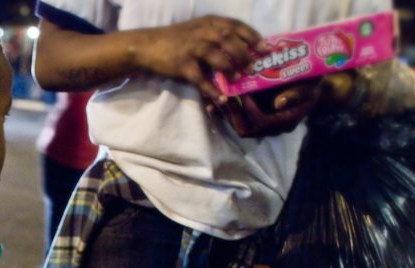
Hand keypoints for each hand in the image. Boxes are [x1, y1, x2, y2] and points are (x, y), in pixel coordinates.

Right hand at [137, 15, 268, 102]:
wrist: (148, 45)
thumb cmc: (177, 39)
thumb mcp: (198, 29)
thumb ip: (217, 36)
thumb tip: (242, 53)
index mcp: (210, 22)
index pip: (236, 26)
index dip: (253, 37)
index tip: (265, 49)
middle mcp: (203, 32)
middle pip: (229, 40)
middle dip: (244, 55)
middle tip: (252, 68)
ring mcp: (192, 48)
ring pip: (216, 57)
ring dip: (229, 69)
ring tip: (237, 80)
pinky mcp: (182, 64)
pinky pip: (200, 79)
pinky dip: (212, 89)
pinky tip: (221, 98)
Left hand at [212, 78, 320, 137]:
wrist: (311, 86)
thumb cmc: (311, 85)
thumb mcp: (309, 86)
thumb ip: (296, 94)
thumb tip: (278, 103)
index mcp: (284, 121)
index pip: (262, 123)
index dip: (250, 110)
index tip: (244, 92)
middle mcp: (271, 127)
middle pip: (245, 130)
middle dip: (233, 114)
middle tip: (225, 96)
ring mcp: (262, 124)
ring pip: (238, 126)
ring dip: (226, 113)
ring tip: (217, 97)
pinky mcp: (254, 117)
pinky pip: (236, 119)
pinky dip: (224, 112)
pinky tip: (213, 102)